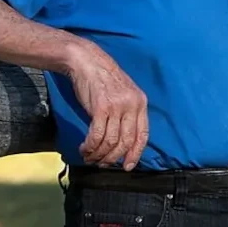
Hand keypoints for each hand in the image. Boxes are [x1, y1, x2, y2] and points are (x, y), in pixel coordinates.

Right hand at [67, 41, 149, 169]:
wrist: (86, 61)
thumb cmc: (102, 79)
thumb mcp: (124, 93)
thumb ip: (127, 113)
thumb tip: (123, 140)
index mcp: (140, 102)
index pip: (142, 135)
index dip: (135, 153)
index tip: (127, 165)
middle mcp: (132, 105)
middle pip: (126, 141)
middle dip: (114, 157)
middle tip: (103, 164)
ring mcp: (117, 106)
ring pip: (111, 141)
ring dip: (99, 154)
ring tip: (90, 157)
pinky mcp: (100, 108)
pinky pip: (97, 135)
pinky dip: (91, 146)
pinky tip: (85, 148)